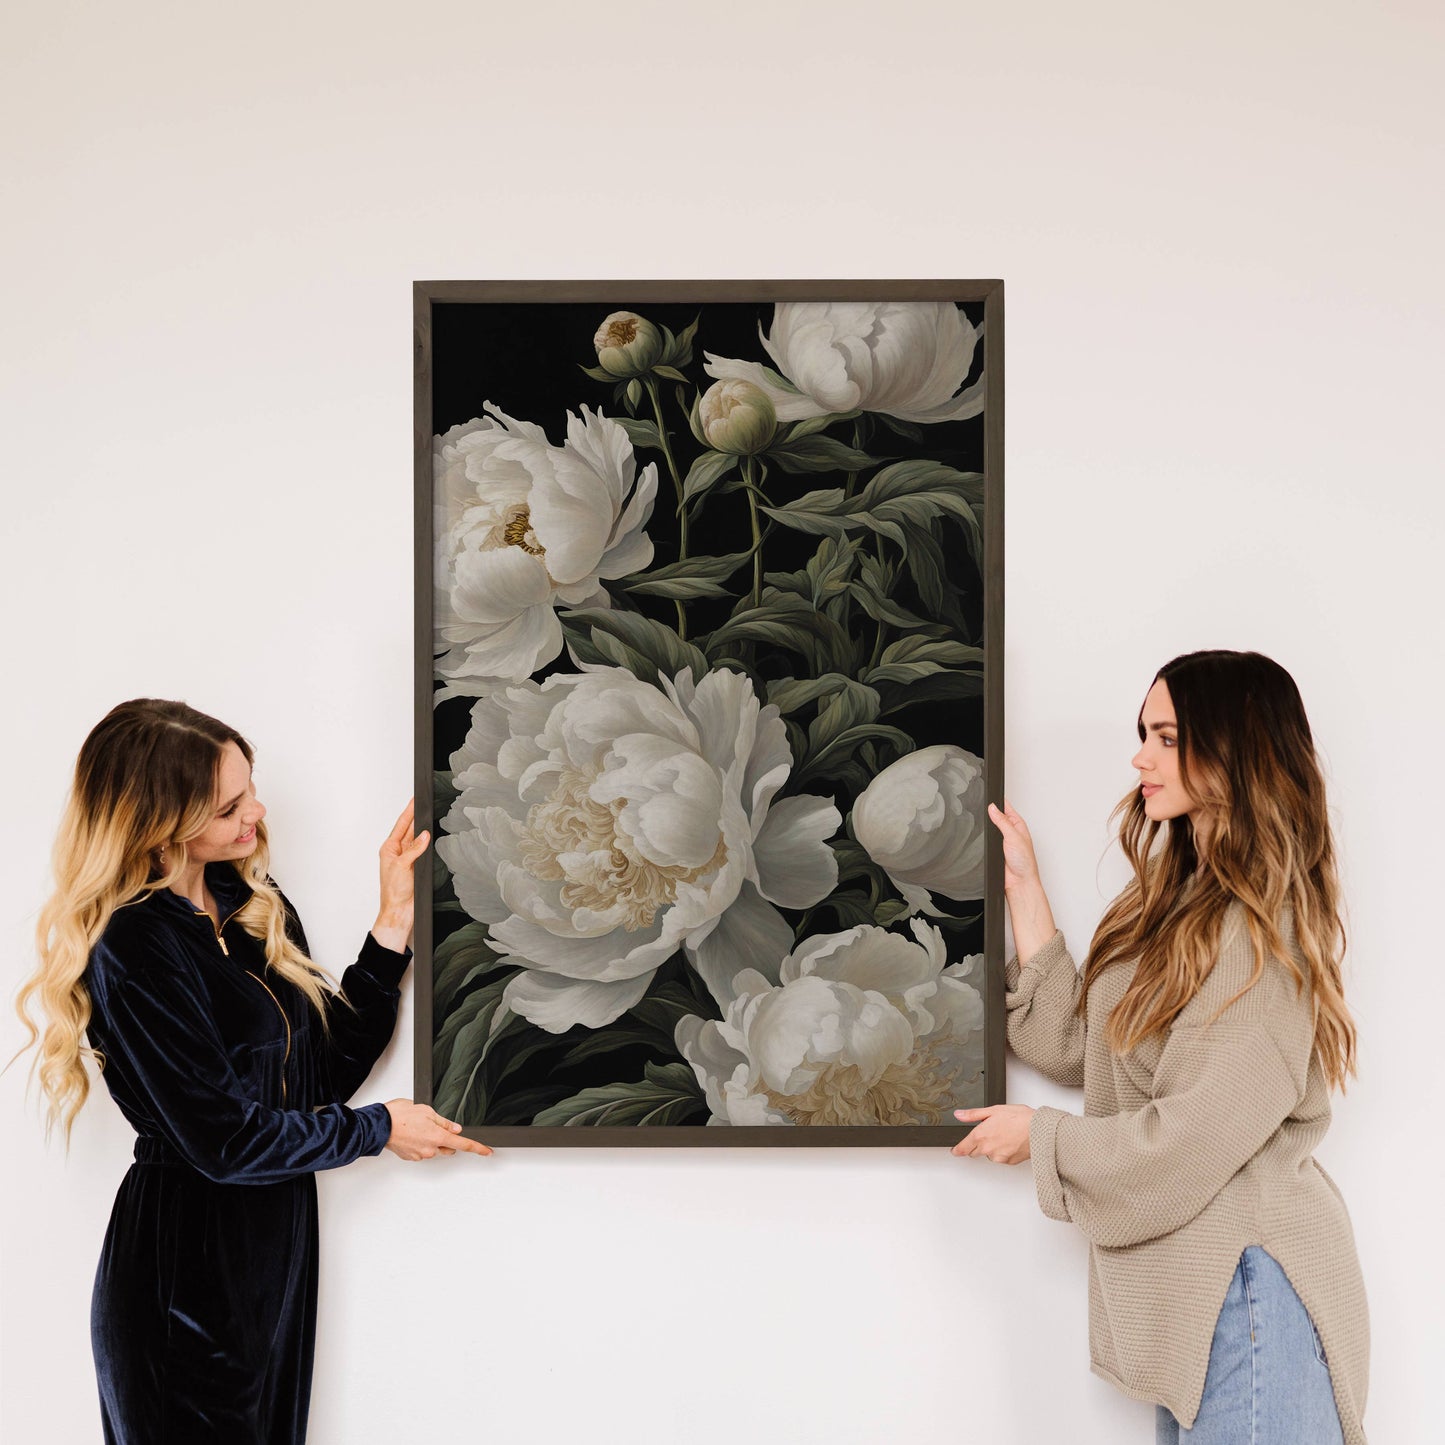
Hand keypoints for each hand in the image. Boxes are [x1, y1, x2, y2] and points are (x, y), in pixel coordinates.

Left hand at [373, 800, 428, 952]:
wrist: (400, 912)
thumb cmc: (394, 893)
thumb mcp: (402, 867)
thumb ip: (414, 849)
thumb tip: (424, 835)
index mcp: (390, 849)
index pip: (402, 825)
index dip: (409, 811)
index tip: (415, 799)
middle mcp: (399, 852)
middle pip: (411, 829)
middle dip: (418, 817)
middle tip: (427, 803)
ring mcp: (409, 859)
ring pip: (419, 839)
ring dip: (425, 830)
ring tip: (433, 816)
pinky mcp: (418, 867)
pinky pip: (425, 850)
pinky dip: (430, 844)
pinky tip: (435, 838)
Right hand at [383, 1100, 492, 1160]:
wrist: (379, 1125)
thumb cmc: (399, 1115)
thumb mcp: (427, 1111)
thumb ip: (444, 1122)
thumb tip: (455, 1128)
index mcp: (438, 1137)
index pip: (463, 1144)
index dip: (477, 1148)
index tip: (487, 1151)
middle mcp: (430, 1149)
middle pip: (448, 1147)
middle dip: (447, 1139)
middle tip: (435, 1125)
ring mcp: (420, 1155)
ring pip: (434, 1149)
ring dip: (432, 1140)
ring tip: (418, 1126)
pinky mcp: (410, 1157)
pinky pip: (422, 1151)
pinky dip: (420, 1143)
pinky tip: (412, 1133)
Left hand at [951, 1104, 1033, 1163]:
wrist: (1040, 1130)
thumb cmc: (1019, 1118)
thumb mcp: (993, 1110)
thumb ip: (973, 1114)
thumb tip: (959, 1115)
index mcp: (980, 1136)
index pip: (962, 1149)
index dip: (957, 1150)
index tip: (955, 1150)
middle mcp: (988, 1149)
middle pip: (974, 1152)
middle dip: (977, 1145)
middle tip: (988, 1134)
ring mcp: (999, 1157)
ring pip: (989, 1155)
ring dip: (991, 1148)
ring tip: (1003, 1134)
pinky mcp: (1009, 1162)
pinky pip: (1001, 1158)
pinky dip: (1003, 1151)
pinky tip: (1010, 1141)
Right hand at [988, 799, 1040, 891]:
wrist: (1018, 882)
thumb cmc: (1024, 862)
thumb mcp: (1014, 836)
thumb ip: (1002, 821)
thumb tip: (992, 808)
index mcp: (1018, 824)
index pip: (1006, 808)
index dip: (998, 801)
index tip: (989, 795)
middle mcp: (1010, 831)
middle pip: (996, 816)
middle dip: (989, 813)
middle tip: (982, 808)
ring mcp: (1001, 840)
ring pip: (989, 828)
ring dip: (986, 827)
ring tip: (982, 823)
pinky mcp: (994, 849)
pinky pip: (985, 840)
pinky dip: (982, 838)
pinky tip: (981, 838)